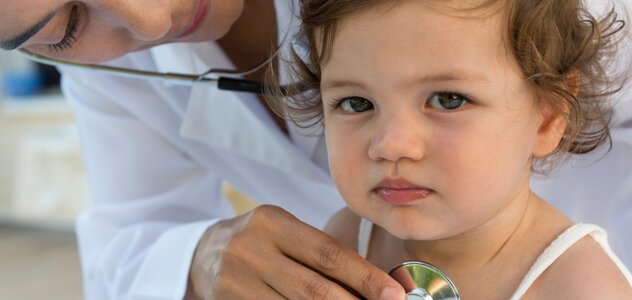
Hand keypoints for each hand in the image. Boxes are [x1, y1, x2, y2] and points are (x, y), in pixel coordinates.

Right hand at [187, 205, 404, 299]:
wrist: (203, 253)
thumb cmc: (260, 241)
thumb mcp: (285, 230)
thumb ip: (321, 253)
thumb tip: (372, 284)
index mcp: (272, 222)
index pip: (328, 253)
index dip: (364, 277)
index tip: (394, 294)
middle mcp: (251, 250)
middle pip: (314, 289)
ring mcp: (235, 282)